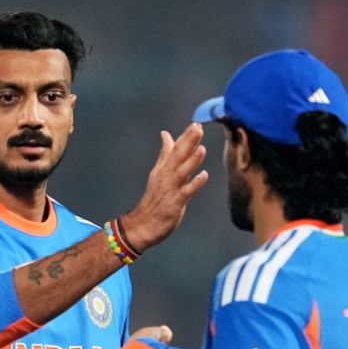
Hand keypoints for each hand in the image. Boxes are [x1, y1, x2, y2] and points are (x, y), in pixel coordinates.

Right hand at [120, 124, 208, 252]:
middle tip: (198, 128)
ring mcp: (170, 189)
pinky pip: (186, 192)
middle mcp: (166, 177)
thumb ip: (165, 153)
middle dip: (188, 142)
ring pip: (182, 172)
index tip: (195, 123)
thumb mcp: (159, 172)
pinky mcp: (174, 203)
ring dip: (192, 160)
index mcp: (164, 169)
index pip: (175, 149)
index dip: (185, 137)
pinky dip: (195, 183)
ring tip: (201, 148)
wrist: (143, 225)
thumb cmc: (154, 200)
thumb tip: (166, 134)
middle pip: (178, 156)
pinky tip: (204, 175)